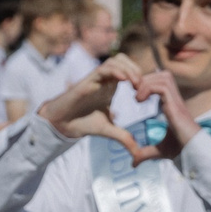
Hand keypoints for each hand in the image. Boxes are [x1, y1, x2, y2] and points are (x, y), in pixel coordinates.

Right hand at [41, 57, 156, 161]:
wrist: (64, 124)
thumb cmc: (83, 122)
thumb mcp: (108, 130)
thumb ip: (123, 137)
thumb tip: (137, 151)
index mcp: (110, 86)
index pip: (128, 69)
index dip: (139, 76)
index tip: (146, 91)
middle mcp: (104, 79)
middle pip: (123, 59)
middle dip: (136, 68)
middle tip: (142, 85)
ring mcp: (95, 78)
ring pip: (114, 61)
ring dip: (128, 69)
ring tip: (136, 83)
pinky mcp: (87, 81)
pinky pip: (103, 69)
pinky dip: (115, 71)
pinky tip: (124, 80)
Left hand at [130, 67, 200, 157]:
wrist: (192, 153)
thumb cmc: (180, 150)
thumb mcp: (157, 151)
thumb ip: (144, 153)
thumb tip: (133, 163)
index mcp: (171, 105)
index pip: (160, 82)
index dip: (147, 84)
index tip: (135, 97)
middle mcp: (175, 100)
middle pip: (162, 74)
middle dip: (145, 79)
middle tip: (133, 93)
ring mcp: (176, 101)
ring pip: (163, 76)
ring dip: (146, 82)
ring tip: (137, 97)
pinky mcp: (175, 105)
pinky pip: (161, 87)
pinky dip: (148, 89)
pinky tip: (140, 101)